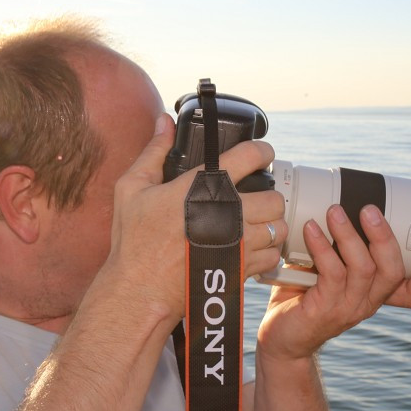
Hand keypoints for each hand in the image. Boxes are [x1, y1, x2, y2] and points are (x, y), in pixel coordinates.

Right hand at [105, 115, 280, 321]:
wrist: (140, 290)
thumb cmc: (133, 241)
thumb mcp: (132, 189)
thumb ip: (153, 152)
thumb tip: (164, 120)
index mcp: (201, 188)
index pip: (249, 156)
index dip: (263, 151)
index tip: (263, 154)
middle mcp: (226, 214)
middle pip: (274, 197)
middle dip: (269, 195)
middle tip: (257, 197)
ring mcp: (236, 244)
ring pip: (278, 227)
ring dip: (271, 224)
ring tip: (257, 224)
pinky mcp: (240, 269)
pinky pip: (273, 256)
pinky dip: (268, 252)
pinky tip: (252, 248)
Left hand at [256, 203, 410, 361]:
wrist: (281, 338)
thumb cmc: (303, 298)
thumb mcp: (326, 272)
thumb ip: (338, 250)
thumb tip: (337, 205)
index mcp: (373, 295)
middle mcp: (366, 303)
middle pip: (390, 271)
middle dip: (384, 237)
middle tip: (369, 209)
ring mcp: (347, 309)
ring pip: (363, 269)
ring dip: (348, 235)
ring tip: (334, 211)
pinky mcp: (324, 310)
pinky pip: (331, 274)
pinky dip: (322, 248)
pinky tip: (311, 230)